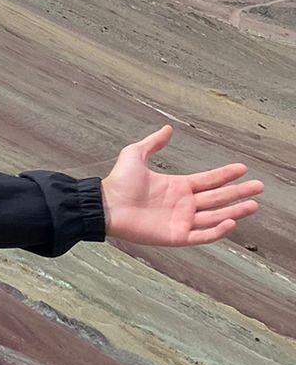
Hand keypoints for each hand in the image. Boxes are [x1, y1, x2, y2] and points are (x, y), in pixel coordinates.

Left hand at [101, 126, 261, 246]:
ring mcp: (181, 220)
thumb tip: (167, 128)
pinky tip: (231, 221)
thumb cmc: (118, 182)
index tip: (243, 168)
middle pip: (218, 198)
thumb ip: (153, 143)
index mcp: (178, 186)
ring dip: (235, 211)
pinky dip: (217, 231)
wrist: (105, 204)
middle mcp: (183, 204)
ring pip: (215, 216)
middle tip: (259, 186)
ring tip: (253, 204)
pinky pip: (202, 235)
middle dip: (239, 192)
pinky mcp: (176, 236)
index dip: (225, 175)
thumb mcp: (135, 155)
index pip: (208, 180)